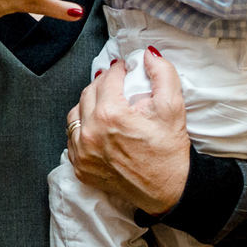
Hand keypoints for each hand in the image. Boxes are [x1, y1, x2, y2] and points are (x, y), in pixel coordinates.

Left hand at [66, 47, 189, 215]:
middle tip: (117, 85)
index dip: (119, 70)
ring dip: (89, 105)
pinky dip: (83, 128)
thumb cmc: (170, 152)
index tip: (125, 69)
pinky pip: (73, 137)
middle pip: (89, 93)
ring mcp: (82, 152)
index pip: (108, 79)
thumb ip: (162, 75)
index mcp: (110, 116)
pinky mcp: (80, 167)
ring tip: (106, 105)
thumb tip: (148, 54)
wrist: (169, 192)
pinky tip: (98, 127)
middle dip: (103, 85)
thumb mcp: (173, 109)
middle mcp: (90, 133)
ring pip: (75, 114)